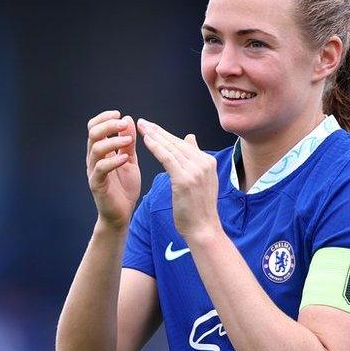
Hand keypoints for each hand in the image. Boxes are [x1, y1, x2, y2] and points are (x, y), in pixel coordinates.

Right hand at [86, 110, 140, 229]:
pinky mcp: (96, 184)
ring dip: (113, 141)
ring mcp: (93, 171)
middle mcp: (93, 159)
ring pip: (95, 149)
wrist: (122, 213)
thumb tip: (127, 119)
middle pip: (92, 134)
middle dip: (108, 125)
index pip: (94, 128)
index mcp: (100, 152)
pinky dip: (113, 161)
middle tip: (123, 123)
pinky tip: (125, 158)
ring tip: (129, 140)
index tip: (119, 113)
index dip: (104, 118)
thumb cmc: (124, 187)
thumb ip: (128, 142)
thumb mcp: (129, 160)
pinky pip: (100, 169)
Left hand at [136, 118, 221, 241]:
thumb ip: (195, 158)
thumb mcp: (202, 180)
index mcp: (208, 162)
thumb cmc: (199, 208)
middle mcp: (204, 163)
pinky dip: (156, 147)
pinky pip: (167, 158)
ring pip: (171, 148)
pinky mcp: (184, 179)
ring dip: (154, 136)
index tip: (152, 127)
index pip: (184, 144)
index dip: (166, 134)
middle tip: (142, 122)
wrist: (203, 228)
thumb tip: (190, 138)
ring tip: (141, 127)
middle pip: (177, 143)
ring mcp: (196, 171)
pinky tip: (145, 140)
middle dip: (158, 131)